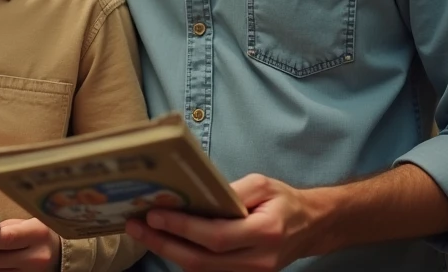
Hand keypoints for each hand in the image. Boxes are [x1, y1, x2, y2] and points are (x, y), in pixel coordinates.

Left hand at [125, 174, 324, 271]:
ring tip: (143, 231)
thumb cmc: (284, 201)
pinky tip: (165, 241)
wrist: (312, 228)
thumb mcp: (262, 184)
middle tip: (135, 225)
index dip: (182, 227)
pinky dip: (183, 258)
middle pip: (202, 261)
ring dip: (169, 252)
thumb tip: (194, 194)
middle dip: (164, 243)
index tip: (154, 213)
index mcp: (266, 232)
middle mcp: (258, 260)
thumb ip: (232, 190)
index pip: (217, 236)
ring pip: (202, 271)